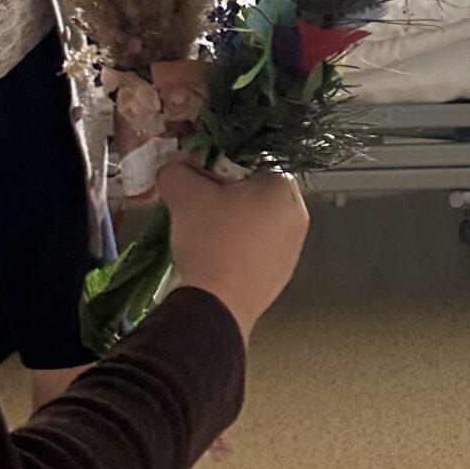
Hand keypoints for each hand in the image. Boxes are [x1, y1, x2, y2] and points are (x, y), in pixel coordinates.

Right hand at [156, 162, 307, 341]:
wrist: (217, 306)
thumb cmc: (212, 243)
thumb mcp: (185, 194)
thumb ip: (178, 170)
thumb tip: (173, 166)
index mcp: (284, 187)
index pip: (250, 162)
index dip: (219, 169)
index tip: (200, 181)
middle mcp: (297, 217)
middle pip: (253, 193)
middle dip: (225, 197)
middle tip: (199, 206)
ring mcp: (291, 250)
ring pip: (254, 223)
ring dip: (230, 223)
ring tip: (204, 234)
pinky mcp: (279, 276)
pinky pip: (255, 250)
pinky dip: (235, 249)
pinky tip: (215, 257)